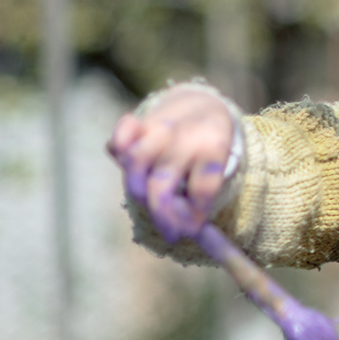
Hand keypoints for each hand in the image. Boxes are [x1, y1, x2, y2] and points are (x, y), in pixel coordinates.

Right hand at [106, 88, 234, 240]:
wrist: (200, 105)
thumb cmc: (208, 150)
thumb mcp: (219, 169)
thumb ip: (203, 197)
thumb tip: (196, 233)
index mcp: (215, 145)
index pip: (203, 187)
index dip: (194, 215)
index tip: (191, 231)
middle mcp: (187, 133)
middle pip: (162, 183)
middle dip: (163, 215)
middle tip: (172, 234)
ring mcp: (161, 124)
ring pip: (135, 162)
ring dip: (138, 190)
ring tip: (152, 203)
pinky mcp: (139, 120)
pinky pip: (121, 135)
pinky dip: (119, 149)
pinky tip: (127, 164)